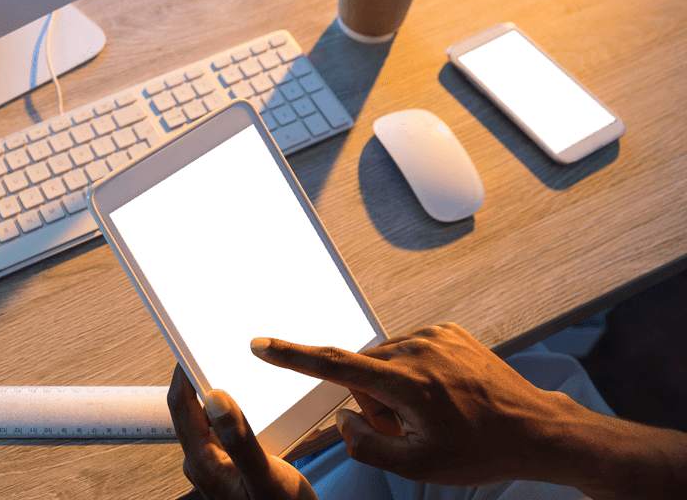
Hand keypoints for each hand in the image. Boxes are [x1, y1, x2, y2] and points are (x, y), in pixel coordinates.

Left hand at [167, 363, 316, 499]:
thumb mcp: (265, 477)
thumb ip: (240, 440)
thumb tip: (215, 398)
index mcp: (203, 463)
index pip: (180, 405)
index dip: (183, 371)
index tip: (191, 344)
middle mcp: (202, 462)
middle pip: (192, 407)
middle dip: (202, 376)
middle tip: (216, 348)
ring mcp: (214, 464)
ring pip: (209, 417)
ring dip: (221, 392)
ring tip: (235, 367)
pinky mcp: (228, 465)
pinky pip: (224, 429)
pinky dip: (234, 410)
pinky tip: (253, 400)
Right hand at [251, 322, 570, 486]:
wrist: (536, 430)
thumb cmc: (480, 451)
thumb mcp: (417, 466)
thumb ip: (365, 444)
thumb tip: (345, 419)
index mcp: (406, 382)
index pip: (334, 365)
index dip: (292, 357)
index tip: (261, 345)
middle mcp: (417, 349)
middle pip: (362, 371)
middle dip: (371, 401)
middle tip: (407, 430)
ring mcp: (435, 335)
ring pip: (384, 361)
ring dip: (393, 388)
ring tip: (432, 414)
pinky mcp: (448, 330)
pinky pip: (408, 350)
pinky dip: (412, 373)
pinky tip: (441, 395)